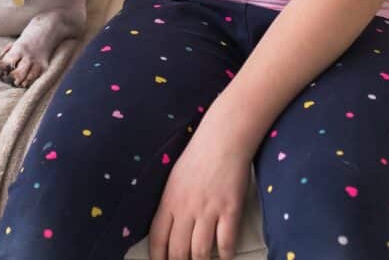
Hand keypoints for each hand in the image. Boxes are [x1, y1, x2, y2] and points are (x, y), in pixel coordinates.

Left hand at [149, 123, 250, 259]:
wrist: (222, 140)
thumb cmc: (198, 157)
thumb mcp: (174, 179)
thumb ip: (171, 204)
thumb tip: (168, 228)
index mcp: (169, 201)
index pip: (158, 239)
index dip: (158, 258)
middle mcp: (186, 209)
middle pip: (178, 251)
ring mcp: (208, 211)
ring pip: (200, 252)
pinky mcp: (230, 210)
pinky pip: (226, 243)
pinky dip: (225, 256)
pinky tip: (225, 259)